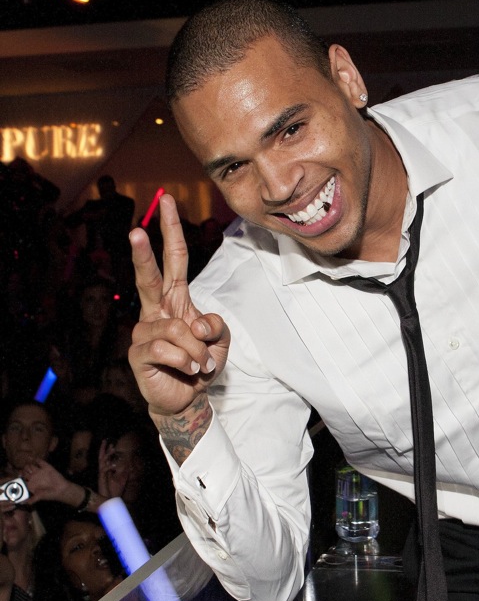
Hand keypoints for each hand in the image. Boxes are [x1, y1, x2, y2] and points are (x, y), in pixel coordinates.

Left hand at [22, 458, 70, 502]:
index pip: (22, 478)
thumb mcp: (40, 497)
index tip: (20, 476)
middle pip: (25, 471)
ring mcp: (40, 472)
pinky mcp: (46, 467)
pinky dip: (37, 460)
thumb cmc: (50, 494)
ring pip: (31, 465)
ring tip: (30, 467)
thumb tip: (23, 503)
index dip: (20, 476)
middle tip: (25, 471)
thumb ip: (32, 499)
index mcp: (31, 484)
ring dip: (29, 465)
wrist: (61, 489)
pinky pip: (40, 461)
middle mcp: (34, 477)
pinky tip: (36, 460)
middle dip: (24, 470)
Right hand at [98, 440, 128, 498]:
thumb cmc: (115, 491)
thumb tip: (129, 466)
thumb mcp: (122, 480)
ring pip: (102, 461)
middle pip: (101, 457)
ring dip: (107, 454)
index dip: (108, 451)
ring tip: (113, 448)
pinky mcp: (101, 478)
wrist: (110, 500)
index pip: (106, 459)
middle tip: (105, 440)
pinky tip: (114, 465)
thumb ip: (124, 473)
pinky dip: (109, 466)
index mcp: (106, 470)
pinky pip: (104, 470)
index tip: (112, 445)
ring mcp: (101, 474)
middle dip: (103, 449)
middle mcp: (102, 471)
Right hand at [129, 194, 230, 420]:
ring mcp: (144, 332)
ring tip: (199, 364)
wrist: (187, 399)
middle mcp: (156, 311)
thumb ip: (216, 325)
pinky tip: (187, 370)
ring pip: (175, 329)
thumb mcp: (221, 342)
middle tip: (135, 231)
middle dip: (144, 254)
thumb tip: (194, 322)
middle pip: (150, 278)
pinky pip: (166, 350)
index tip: (167, 201)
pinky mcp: (138, 355)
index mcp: (176, 300)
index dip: (171, 231)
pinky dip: (185, 361)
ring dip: (195, 349)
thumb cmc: (201, 363)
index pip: (175, 260)